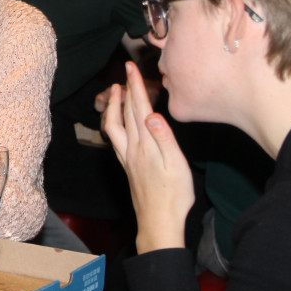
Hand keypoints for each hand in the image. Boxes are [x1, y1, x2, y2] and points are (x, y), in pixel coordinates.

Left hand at [100, 62, 194, 253]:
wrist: (158, 223)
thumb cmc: (172, 196)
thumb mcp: (175, 166)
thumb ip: (164, 138)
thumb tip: (152, 114)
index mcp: (145, 145)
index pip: (138, 109)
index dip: (135, 86)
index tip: (131, 67)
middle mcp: (132, 148)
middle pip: (126, 113)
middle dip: (126, 90)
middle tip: (126, 71)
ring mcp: (127, 157)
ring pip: (115, 125)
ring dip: (116, 106)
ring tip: (117, 91)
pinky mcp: (128, 166)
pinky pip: (116, 138)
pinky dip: (115, 122)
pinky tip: (119, 122)